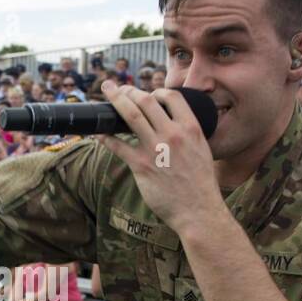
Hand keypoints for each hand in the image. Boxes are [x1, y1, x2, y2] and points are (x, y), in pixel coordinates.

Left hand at [97, 83, 221, 234]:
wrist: (198, 211)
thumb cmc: (200, 184)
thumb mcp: (202, 150)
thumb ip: (188, 134)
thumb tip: (174, 124)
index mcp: (190, 128)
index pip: (171, 96)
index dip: (156, 92)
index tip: (148, 95)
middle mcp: (173, 134)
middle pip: (146, 100)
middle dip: (128, 91)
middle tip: (118, 89)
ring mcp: (156, 149)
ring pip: (130, 115)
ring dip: (115, 100)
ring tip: (106, 93)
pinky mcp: (141, 166)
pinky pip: (118, 145)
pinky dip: (105, 136)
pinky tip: (99, 133)